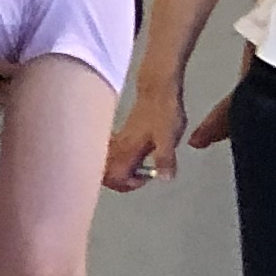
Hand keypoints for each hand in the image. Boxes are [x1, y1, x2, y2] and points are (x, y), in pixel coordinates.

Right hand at [105, 80, 229, 190]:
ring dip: (118, 173)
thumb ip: (165, 160)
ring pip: (106, 165)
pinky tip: (132, 159)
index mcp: (128, 151)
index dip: (131, 184)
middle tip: (141, 178)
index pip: (116, 178)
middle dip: (121, 182)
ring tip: (137, 171)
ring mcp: (118, 141)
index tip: (148, 177)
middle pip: (106, 175)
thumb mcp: (169, 138)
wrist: (157, 91)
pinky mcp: (121, 135)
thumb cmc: (163, 113)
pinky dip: (117, 162)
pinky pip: (111, 155)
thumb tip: (164, 179)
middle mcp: (118, 148)